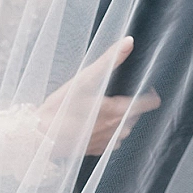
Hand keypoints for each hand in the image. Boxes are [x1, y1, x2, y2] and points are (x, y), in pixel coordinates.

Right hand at [37, 37, 160, 156]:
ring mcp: (109, 142)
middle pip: (137, 114)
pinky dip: (108, 131)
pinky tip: (93, 123)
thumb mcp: (85, 79)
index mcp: (119, 111)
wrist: (41, 136)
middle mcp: (118, 129)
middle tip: (115, 93)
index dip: (150, 93)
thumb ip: (109, 60)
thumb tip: (128, 42)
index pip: (150, 103)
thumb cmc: (61, 107)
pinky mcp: (98, 150)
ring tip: (102, 108)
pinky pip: (112, 140)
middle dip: (131, 104)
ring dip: (120, 118)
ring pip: (125, 127)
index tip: (144, 86)